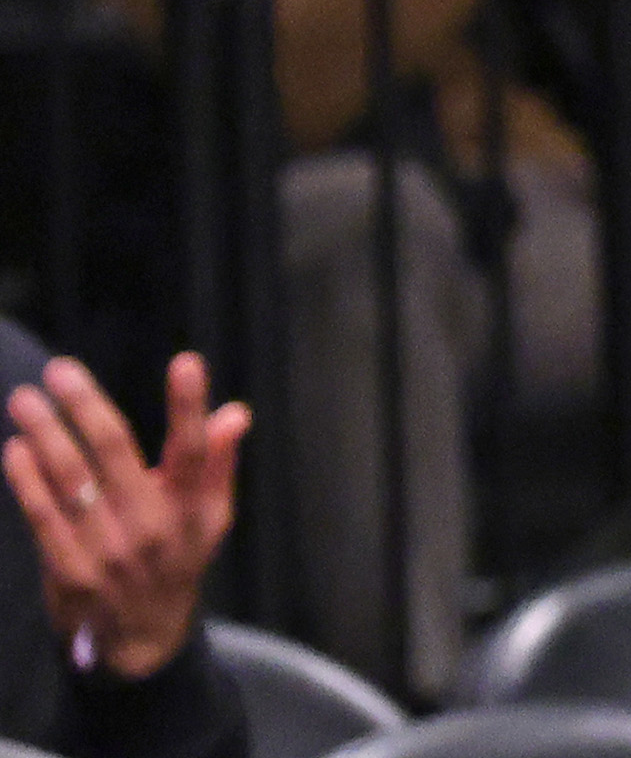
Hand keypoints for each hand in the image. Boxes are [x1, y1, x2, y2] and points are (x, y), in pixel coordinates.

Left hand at [4, 353, 244, 681]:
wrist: (138, 641)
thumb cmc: (175, 563)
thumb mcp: (211, 519)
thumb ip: (220, 463)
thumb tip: (234, 412)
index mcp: (193, 509)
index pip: (195, 450)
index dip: (190, 407)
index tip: (186, 362)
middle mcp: (151, 527)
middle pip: (115, 453)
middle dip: (85, 406)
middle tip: (59, 370)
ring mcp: (107, 550)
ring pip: (71, 479)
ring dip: (45, 434)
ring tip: (25, 399)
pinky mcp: (69, 570)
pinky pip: (42, 516)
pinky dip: (26, 479)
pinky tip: (15, 448)